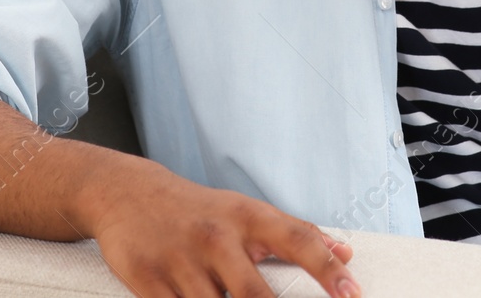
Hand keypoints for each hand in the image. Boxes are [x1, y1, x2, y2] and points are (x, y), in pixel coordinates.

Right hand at [78, 156, 359, 297]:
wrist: (128, 193)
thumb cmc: (199, 210)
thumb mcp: (246, 211)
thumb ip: (296, 233)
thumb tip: (346, 253)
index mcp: (247, 216)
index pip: (297, 239)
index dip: (327, 268)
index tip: (352, 293)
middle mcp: (216, 237)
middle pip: (253, 294)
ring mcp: (180, 260)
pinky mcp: (148, 280)